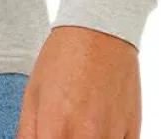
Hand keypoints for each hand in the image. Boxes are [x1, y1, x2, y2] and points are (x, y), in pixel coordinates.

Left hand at [17, 26, 141, 138]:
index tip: (46, 136)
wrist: (100, 32)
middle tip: (60, 130)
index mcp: (55, 125)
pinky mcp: (133, 133)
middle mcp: (86, 135)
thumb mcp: (33, 92)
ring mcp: (112, 136)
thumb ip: (28, 132)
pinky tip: (98, 127)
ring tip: (78, 125)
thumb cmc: (61, 59)